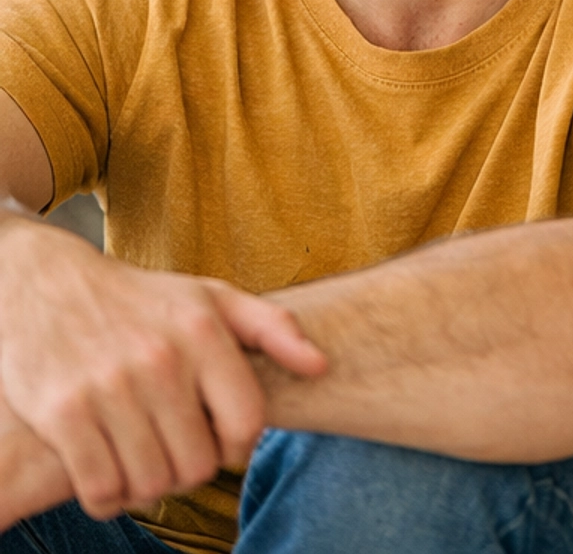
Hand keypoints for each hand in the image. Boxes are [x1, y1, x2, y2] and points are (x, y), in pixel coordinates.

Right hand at [0, 215, 326, 520]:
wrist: (46, 282)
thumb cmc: (140, 299)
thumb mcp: (210, 297)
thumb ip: (271, 329)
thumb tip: (321, 365)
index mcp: (203, 330)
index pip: (247, 424)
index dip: (237, 445)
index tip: (217, 437)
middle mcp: (160, 359)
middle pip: (198, 464)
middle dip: (190, 468)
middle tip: (173, 451)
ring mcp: (110, 387)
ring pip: (152, 483)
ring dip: (148, 486)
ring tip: (142, 461)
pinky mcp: (63, 413)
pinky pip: (100, 490)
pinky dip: (107, 496)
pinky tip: (107, 472)